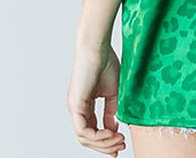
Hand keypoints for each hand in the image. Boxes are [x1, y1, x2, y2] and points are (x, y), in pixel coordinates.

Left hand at [67, 40, 125, 154]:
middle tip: (121, 147)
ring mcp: (75, 108)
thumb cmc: (105, 63)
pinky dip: (98, 136)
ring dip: (103, 143)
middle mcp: (78, 110)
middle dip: (106, 146)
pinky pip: (83, 131)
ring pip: (85, 138)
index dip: (107, 141)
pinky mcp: (75, 106)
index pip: (93, 131)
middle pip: (88, 139)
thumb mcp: (113, 92)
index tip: (121, 143)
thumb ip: (112, 111)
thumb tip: (114, 128)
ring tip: (119, 140)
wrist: (98, 47)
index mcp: (86, 106)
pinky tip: (111, 133)